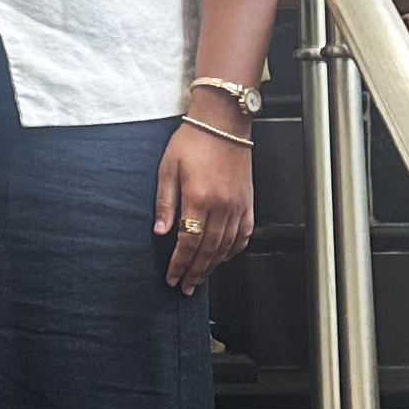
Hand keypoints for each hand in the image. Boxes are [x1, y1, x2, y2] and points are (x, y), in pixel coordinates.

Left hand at [156, 121, 253, 294]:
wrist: (223, 122)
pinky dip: (233, 250)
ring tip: (200, 278)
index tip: (171, 277)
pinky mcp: (248, 201)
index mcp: (199, 197)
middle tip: (185, 286)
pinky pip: (244, 234)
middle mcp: (222, 205)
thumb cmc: (193, 140)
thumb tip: (159, 232)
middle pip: (208, 249)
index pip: (188, 241)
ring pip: (227, 246)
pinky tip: (223, 258)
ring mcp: (238, 205)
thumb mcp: (167, 168)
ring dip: (212, 266)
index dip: (179, 263)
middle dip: (195, 271)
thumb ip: (164, 203)